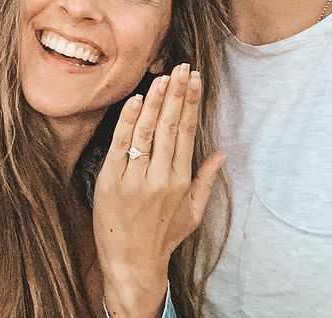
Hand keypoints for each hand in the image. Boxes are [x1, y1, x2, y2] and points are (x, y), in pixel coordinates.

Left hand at [93, 64, 224, 316]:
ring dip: (156, 100)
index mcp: (180, 181)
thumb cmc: (163, 237)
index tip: (195, 79)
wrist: (131, 263)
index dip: (192, 103)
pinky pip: (120, 143)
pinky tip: (137, 99)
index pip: (187, 132)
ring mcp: (134, 177)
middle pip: (170, 126)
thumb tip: (221, 154)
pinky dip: (128, 120)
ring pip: (146, 130)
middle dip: (177, 93)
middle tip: (183, 67)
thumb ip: (206, 181)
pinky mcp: (110, 179)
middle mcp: (159, 176)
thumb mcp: (192, 213)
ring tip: (163, 76)